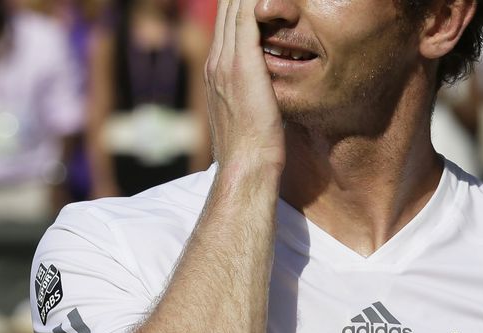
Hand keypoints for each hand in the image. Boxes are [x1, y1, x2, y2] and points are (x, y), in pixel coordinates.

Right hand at [206, 0, 283, 172]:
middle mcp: (216, 61)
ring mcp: (225, 62)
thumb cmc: (255, 149)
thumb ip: (253, 94)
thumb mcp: (250, 114)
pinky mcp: (241, 65)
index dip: (239, 1)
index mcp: (217, 71)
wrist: (246, 165)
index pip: (226, 22)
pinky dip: (255, 0)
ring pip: (234, 6)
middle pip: (226, 7)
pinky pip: (246, 18)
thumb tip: (266, 91)